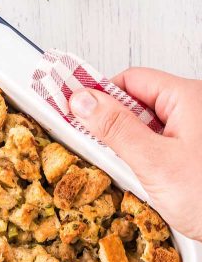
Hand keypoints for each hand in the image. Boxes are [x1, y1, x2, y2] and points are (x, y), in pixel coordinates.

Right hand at [69, 68, 201, 241]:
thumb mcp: (155, 163)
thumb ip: (116, 130)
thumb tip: (83, 102)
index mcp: (189, 97)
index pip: (132, 80)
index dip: (100, 95)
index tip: (72, 111)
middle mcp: (194, 110)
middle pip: (138, 104)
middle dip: (113, 127)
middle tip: (93, 148)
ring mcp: (194, 134)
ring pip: (146, 129)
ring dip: (128, 149)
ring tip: (125, 171)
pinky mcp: (192, 155)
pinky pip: (158, 148)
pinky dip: (143, 162)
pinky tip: (140, 181)